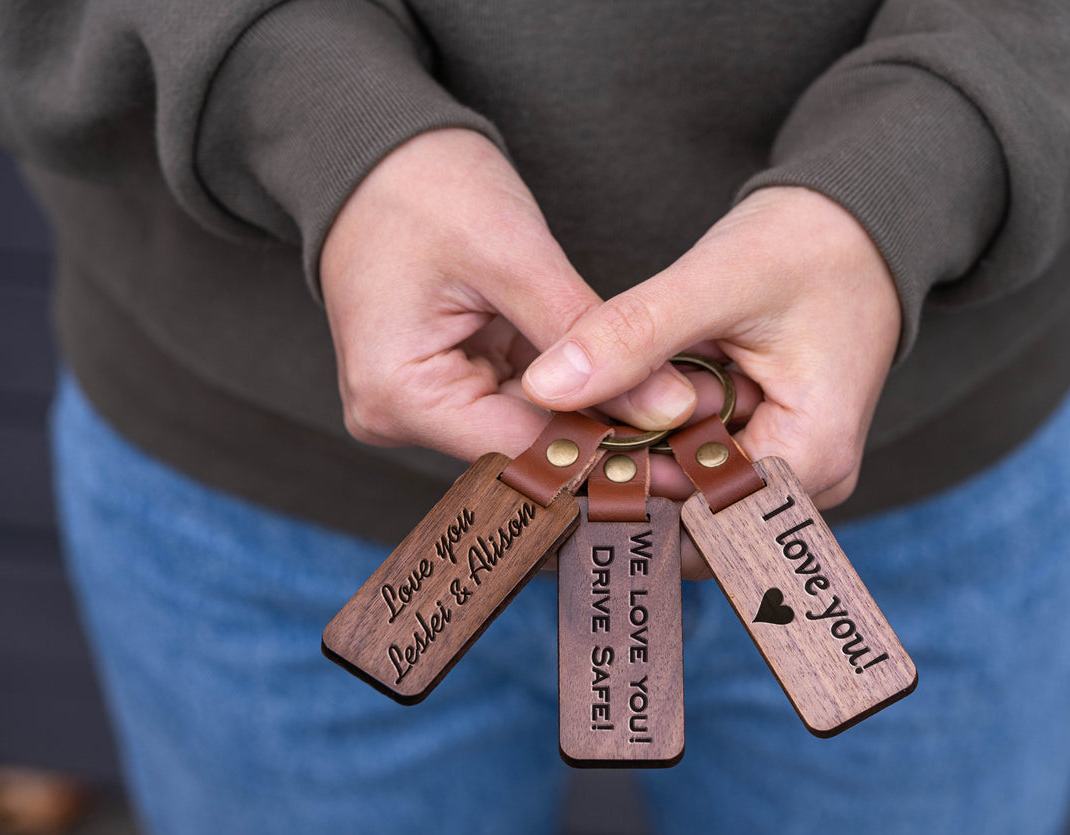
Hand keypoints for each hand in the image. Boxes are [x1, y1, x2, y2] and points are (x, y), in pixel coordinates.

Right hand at [320, 128, 698, 461]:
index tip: (685, 452)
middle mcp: (397, 415)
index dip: (607, 453)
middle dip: (607, 435)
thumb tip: (671, 408)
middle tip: (697, 427)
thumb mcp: (516, 259)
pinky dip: (574, 389)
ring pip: (529, 427)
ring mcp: (418, 402)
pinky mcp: (441, 383)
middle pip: (525, 446)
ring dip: (597, 414)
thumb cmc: (428, 186)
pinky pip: (519, 399)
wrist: (372, 147)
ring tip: (682, 406)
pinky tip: (637, 384)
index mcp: (400, 395)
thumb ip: (592, 337)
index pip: (522, 450)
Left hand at [521, 186, 900, 573]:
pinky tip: (598, 416)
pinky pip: (693, 469)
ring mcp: (784, 473)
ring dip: (628, 464)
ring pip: (685, 498)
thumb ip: (632, 334)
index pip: (697, 520)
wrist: (857, 224)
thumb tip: (544, 386)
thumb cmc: (808, 244)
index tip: (546, 466)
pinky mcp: (761, 452)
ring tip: (563, 426)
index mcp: (810, 456)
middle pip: (690, 520)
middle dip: (617, 486)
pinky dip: (648, 445)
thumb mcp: (717, 279)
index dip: (618, 497)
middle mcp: (804, 485)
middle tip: (541, 449)